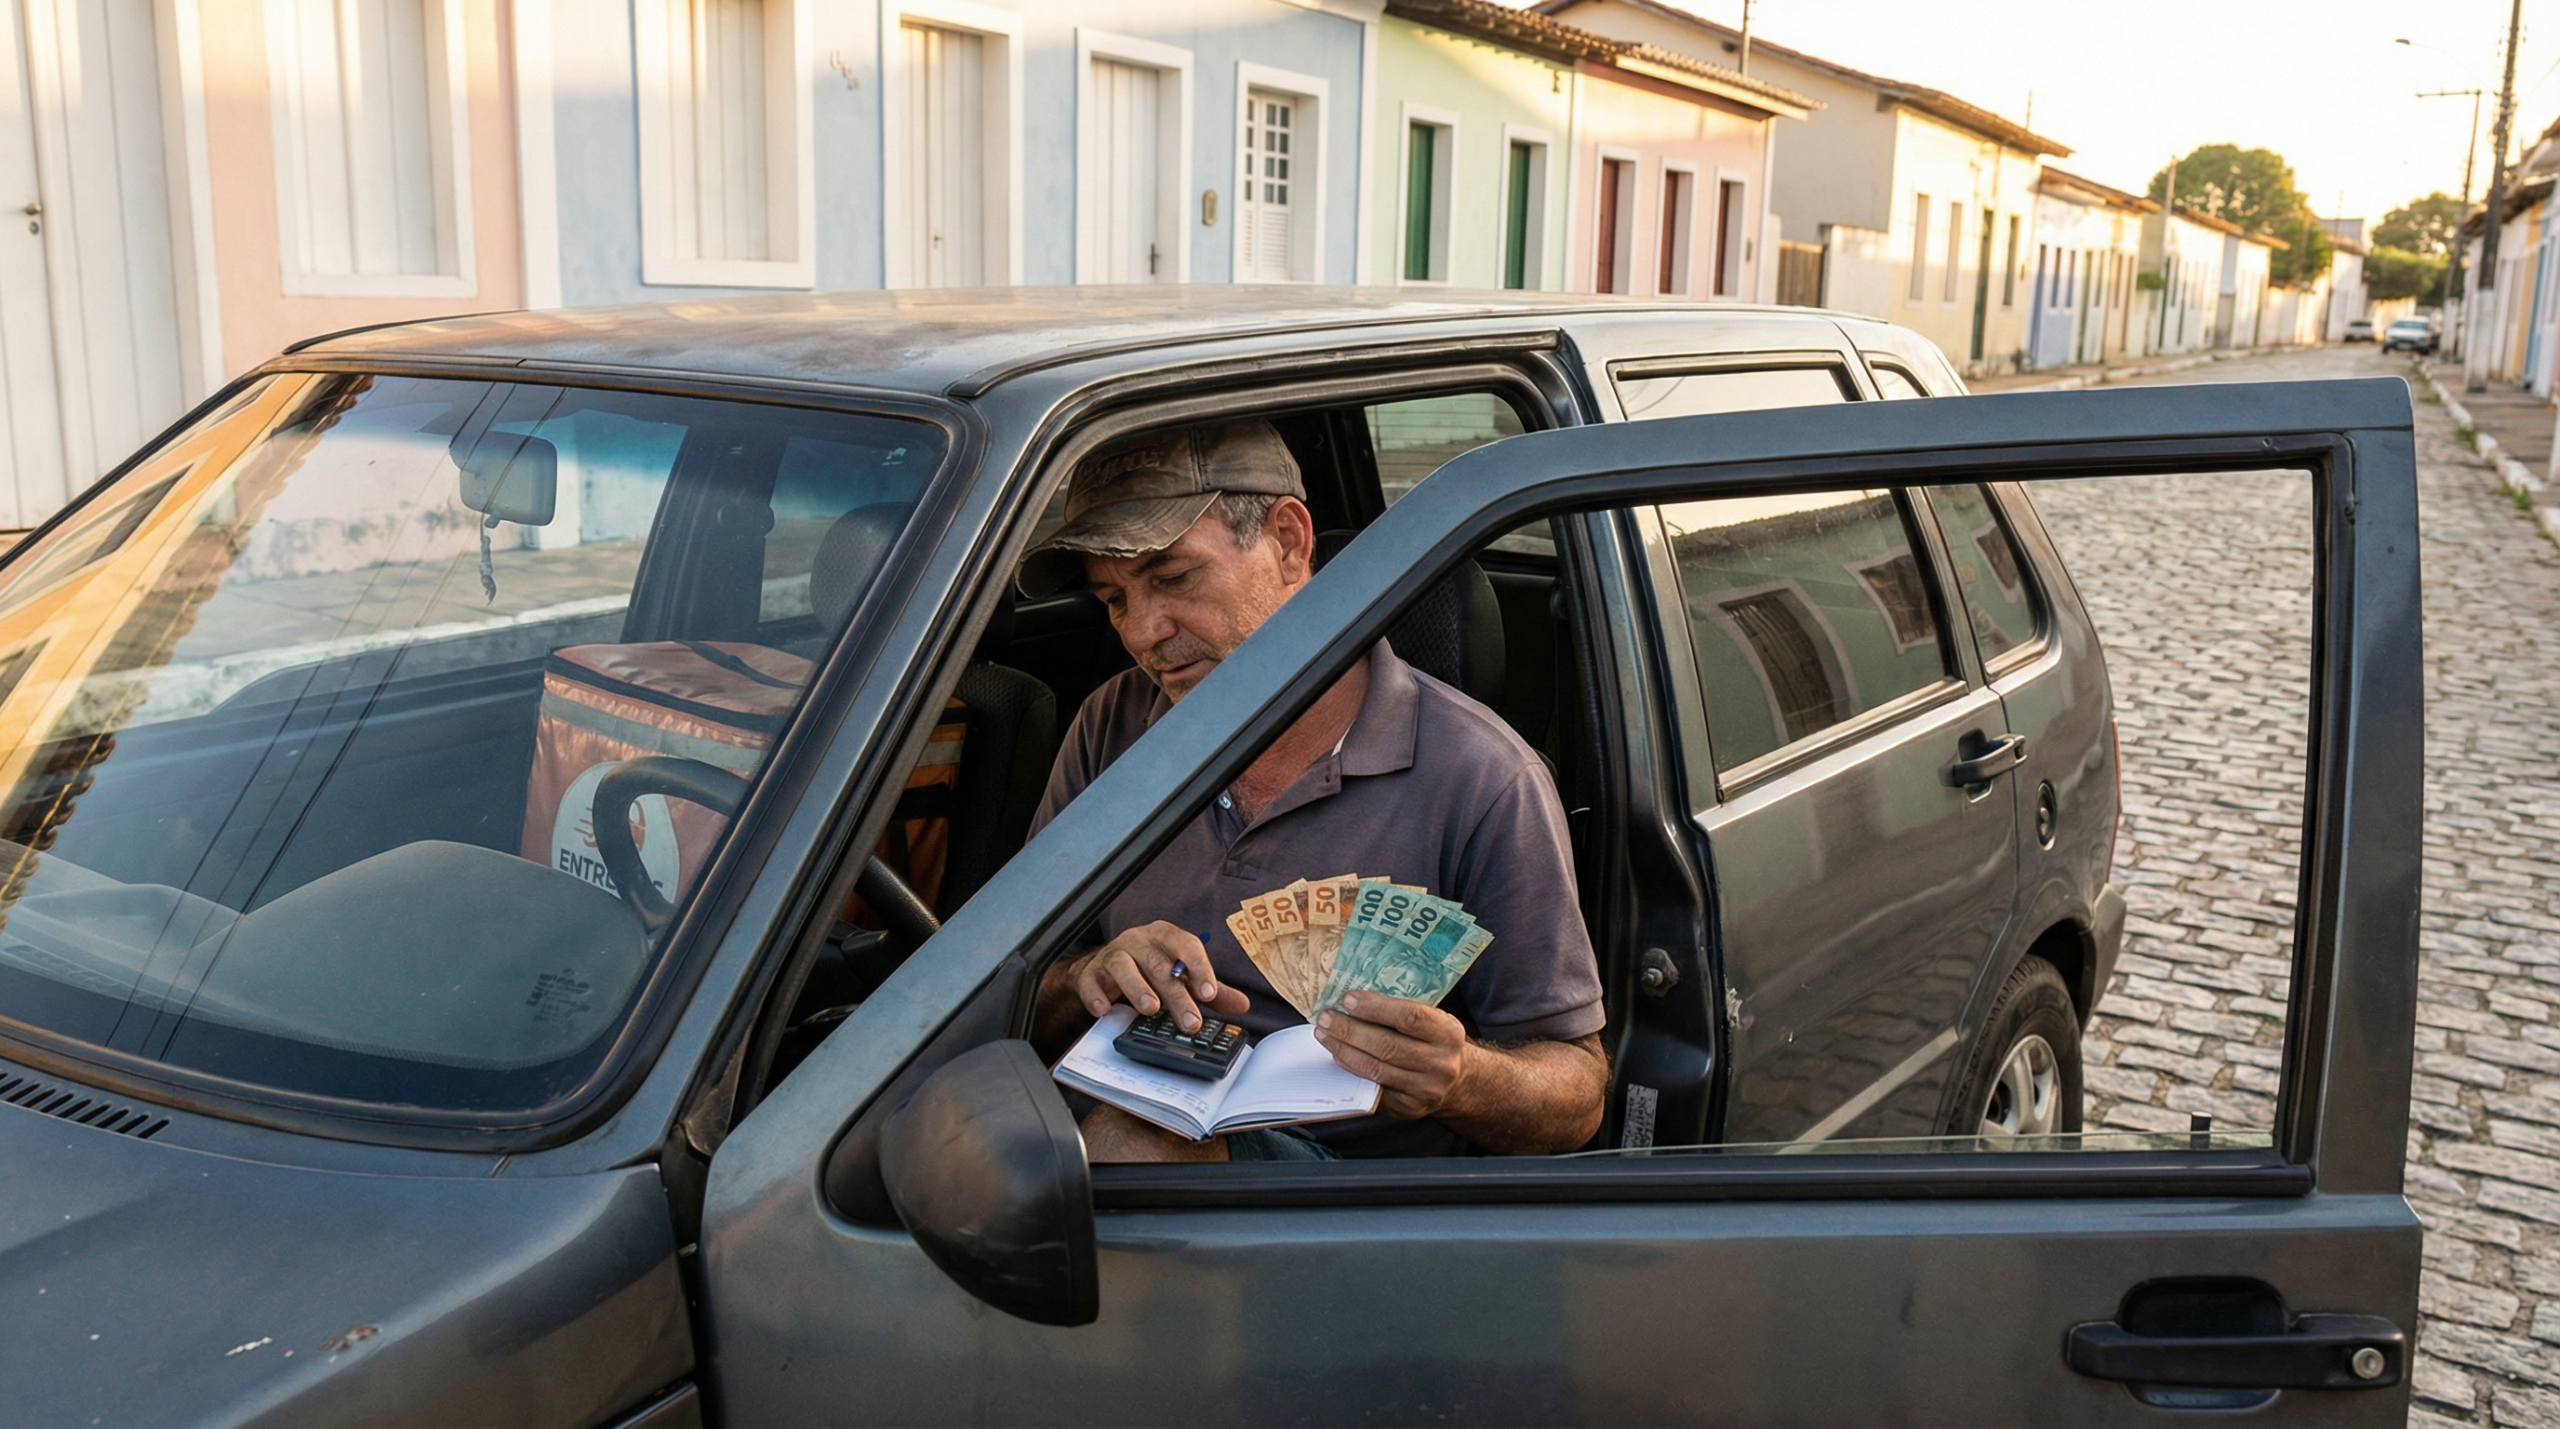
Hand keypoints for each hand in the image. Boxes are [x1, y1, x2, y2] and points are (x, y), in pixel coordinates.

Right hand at [1068, 921, 1249, 1032]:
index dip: (1200, 969)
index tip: (1209, 993)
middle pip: (1159, 965)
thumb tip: (1241, 1004)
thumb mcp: (1182, 975)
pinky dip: (1096, 995)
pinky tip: (1104, 1011)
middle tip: (1190, 1022)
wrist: (1106, 968)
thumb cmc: (1150, 968)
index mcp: (1167, 936)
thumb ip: (1210, 988)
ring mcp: (1113, 954)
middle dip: (1176, 996)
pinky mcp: (1091, 972)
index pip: (1187, 946)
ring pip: (1124, 966)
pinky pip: (1092, 981)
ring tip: (1151, 1009)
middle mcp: (1140, 940)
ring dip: (1138, 988)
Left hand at [1312, 992, 1469, 1119]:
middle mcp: (1440, 1064)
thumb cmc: (1436, 1042)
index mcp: (1449, 1034)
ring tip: (1324, 1034)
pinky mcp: (1408, 1108)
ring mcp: (1424, 1090)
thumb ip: (1404, 1010)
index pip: (1410, 1018)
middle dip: (1350, 1030)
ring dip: (1343, 1050)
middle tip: (1325, 1017)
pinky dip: (1351, 1069)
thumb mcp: (1434, 1021)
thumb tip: (1355, 998)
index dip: (1376, 1008)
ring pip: (1375, 1069)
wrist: (1457, 1082)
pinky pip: (1372, 1088)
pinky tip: (1337, 1055)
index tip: (1347, 999)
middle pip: (1387, 1045)